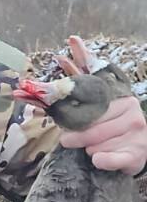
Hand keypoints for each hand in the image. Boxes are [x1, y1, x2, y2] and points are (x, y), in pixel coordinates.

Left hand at [58, 36, 146, 174]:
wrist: (136, 152)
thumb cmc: (113, 126)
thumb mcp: (100, 98)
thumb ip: (86, 72)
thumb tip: (73, 39)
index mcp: (124, 100)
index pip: (93, 106)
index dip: (75, 117)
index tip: (65, 123)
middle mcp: (133, 114)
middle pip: (92, 128)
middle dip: (77, 137)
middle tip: (69, 141)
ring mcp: (136, 136)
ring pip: (97, 146)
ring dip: (89, 149)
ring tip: (94, 148)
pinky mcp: (135, 156)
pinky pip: (109, 160)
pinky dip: (102, 161)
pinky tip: (99, 160)